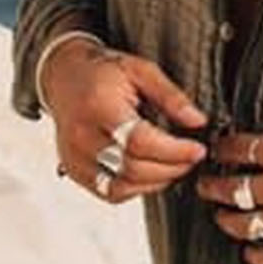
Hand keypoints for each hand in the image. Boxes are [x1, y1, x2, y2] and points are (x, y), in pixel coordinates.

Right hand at [48, 40, 207, 203]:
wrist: (64, 77)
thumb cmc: (102, 72)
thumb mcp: (141, 70)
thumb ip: (170, 96)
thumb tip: (198, 121)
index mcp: (98, 106)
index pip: (139, 141)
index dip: (174, 151)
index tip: (197, 149)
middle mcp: (82, 135)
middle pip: (133, 168)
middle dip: (171, 168)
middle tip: (191, 158)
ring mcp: (75, 157)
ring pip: (123, 186)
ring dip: (156, 182)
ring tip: (174, 165)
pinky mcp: (75, 171)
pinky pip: (110, 193)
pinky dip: (136, 188)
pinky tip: (151, 173)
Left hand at [196, 128, 262, 263]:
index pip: (240, 148)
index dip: (224, 149)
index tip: (219, 150)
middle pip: (230, 188)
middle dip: (213, 186)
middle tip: (207, 185)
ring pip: (240, 224)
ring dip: (226, 221)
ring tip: (222, 218)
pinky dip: (256, 256)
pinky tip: (251, 253)